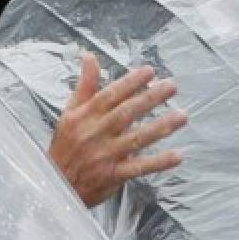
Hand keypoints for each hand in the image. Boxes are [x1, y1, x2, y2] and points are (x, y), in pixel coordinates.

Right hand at [48, 53, 186, 207]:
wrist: (56, 184)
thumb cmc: (66, 145)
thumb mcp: (70, 113)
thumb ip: (86, 85)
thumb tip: (90, 56)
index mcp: (85, 117)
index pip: (109, 95)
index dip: (130, 82)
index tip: (150, 71)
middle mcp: (95, 133)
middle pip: (126, 113)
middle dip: (150, 98)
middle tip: (172, 86)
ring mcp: (105, 155)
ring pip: (136, 138)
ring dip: (161, 127)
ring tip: (182, 116)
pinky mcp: (113, 175)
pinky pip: (139, 168)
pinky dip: (159, 162)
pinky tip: (178, 156)